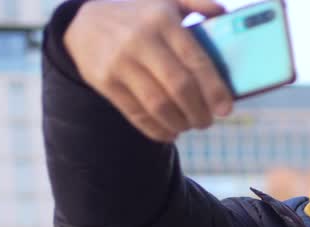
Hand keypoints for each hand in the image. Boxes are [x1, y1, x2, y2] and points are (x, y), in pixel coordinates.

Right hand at [64, 0, 234, 142]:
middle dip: (198, 111)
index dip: (214, 89)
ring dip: (179, 123)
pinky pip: (136, 113)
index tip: (226, 109)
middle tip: (207, 122)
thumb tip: (226, 15)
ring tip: (189, 125)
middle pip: (179, 86)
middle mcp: (141, 40)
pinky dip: (156, 129)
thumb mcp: (165, 1)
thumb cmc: (137, 16)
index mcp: (162, 20)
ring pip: (158, 104)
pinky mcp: (105, 82)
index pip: (195, 60)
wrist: (83, 23)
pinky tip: (170, 131)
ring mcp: (120, 62)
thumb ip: (197, 3)